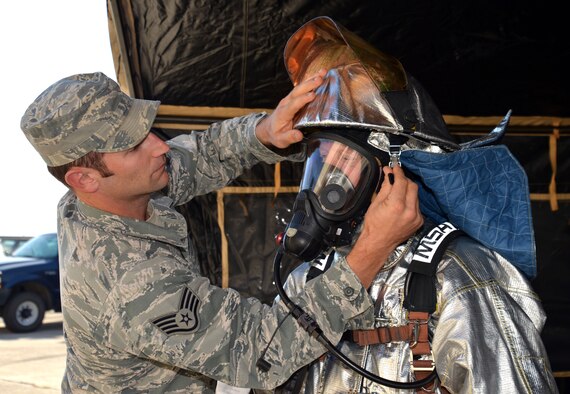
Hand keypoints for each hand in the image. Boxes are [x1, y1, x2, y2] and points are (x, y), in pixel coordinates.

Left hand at [255, 69, 326, 148]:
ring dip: (311, 79)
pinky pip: (302, 87)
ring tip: (323, 72)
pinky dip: (310, 80)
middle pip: (297, 92)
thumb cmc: (276, 134)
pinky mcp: (293, 98)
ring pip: (300, 87)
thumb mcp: (281, 140)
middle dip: (308, 85)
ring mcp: (289, 99)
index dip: (302, 99)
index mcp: (283, 113)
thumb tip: (298, 135)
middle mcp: (286, 103)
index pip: (293, 105)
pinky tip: (320, 74)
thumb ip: (289, 137)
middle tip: (320, 79)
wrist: (268, 129)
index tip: (313, 95)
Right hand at [346, 165, 422, 286]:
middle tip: (395, 178)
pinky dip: (410, 200)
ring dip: (407, 190)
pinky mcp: (419, 221)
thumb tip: (388, 174)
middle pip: (412, 186)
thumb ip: (386, 187)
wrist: (378, 243)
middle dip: (404, 180)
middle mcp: (409, 211)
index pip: (402, 182)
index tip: (395, 168)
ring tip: (397, 191)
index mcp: (397, 205)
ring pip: (416, 195)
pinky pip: (417, 204)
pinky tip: (401, 203)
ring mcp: (416, 217)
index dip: (398, 172)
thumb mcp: (376, 203)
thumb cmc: (374, 225)